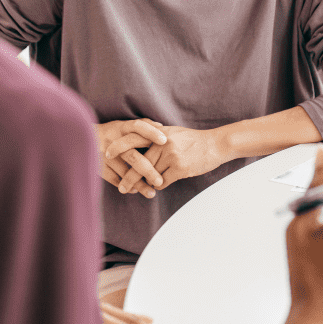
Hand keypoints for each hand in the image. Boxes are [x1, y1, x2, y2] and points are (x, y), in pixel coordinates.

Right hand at [95, 119, 166, 197]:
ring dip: (139, 184)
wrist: (80, 139)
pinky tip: (135, 190)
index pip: (137, 126)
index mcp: (121, 128)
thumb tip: (162, 126)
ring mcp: (104, 155)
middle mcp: (113, 141)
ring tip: (151, 193)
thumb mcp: (122, 125)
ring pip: (125, 172)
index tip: (165, 141)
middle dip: (148, 171)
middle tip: (159, 181)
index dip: (151, 132)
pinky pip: (115, 179)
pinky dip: (126, 186)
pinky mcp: (98, 167)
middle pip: (133, 156)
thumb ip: (142, 125)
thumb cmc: (111, 133)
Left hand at [106, 125, 229, 193]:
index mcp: (159, 133)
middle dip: (129, 177)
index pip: (133, 137)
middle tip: (121, 187)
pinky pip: (162, 182)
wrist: (215, 145)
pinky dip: (158, 186)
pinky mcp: (180, 168)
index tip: (107, 154)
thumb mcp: (173, 133)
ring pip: (150, 175)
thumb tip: (138, 144)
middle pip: (139, 163)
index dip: (119, 146)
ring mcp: (171, 156)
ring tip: (135, 190)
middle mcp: (163, 143)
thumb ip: (156, 137)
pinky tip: (158, 186)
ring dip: (144, 184)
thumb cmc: (193, 140)